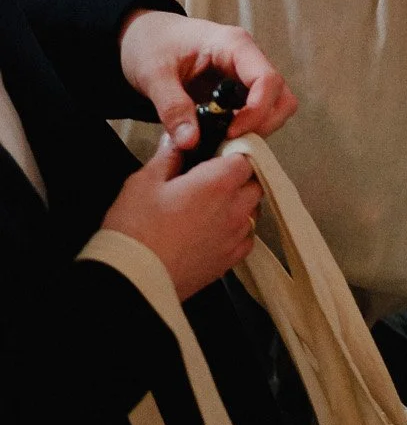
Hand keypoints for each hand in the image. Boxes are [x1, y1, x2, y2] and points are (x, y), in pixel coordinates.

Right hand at [101, 137, 262, 302]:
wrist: (133, 281)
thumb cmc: (135, 232)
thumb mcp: (144, 182)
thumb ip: (169, 157)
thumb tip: (179, 144)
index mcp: (218, 183)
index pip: (245, 157)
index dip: (231, 154)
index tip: (216, 156)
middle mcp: (234, 209)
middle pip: (254, 183)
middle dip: (238, 178)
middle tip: (211, 181)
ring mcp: (234, 237)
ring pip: (253, 211)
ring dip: (239, 204)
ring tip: (210, 207)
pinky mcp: (228, 262)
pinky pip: (246, 239)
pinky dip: (237, 232)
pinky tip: (214, 231)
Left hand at [118, 8, 295, 151]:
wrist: (145, 37)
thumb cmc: (151, 45)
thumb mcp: (154, 74)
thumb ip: (172, 106)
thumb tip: (191, 142)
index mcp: (234, 45)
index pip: (268, 79)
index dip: (257, 112)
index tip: (230, 133)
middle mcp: (249, 59)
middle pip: (281, 96)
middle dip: (263, 124)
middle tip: (229, 142)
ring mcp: (246, 76)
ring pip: (275, 107)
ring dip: (257, 130)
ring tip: (221, 141)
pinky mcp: (239, 92)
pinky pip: (257, 114)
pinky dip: (246, 131)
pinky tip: (219, 137)